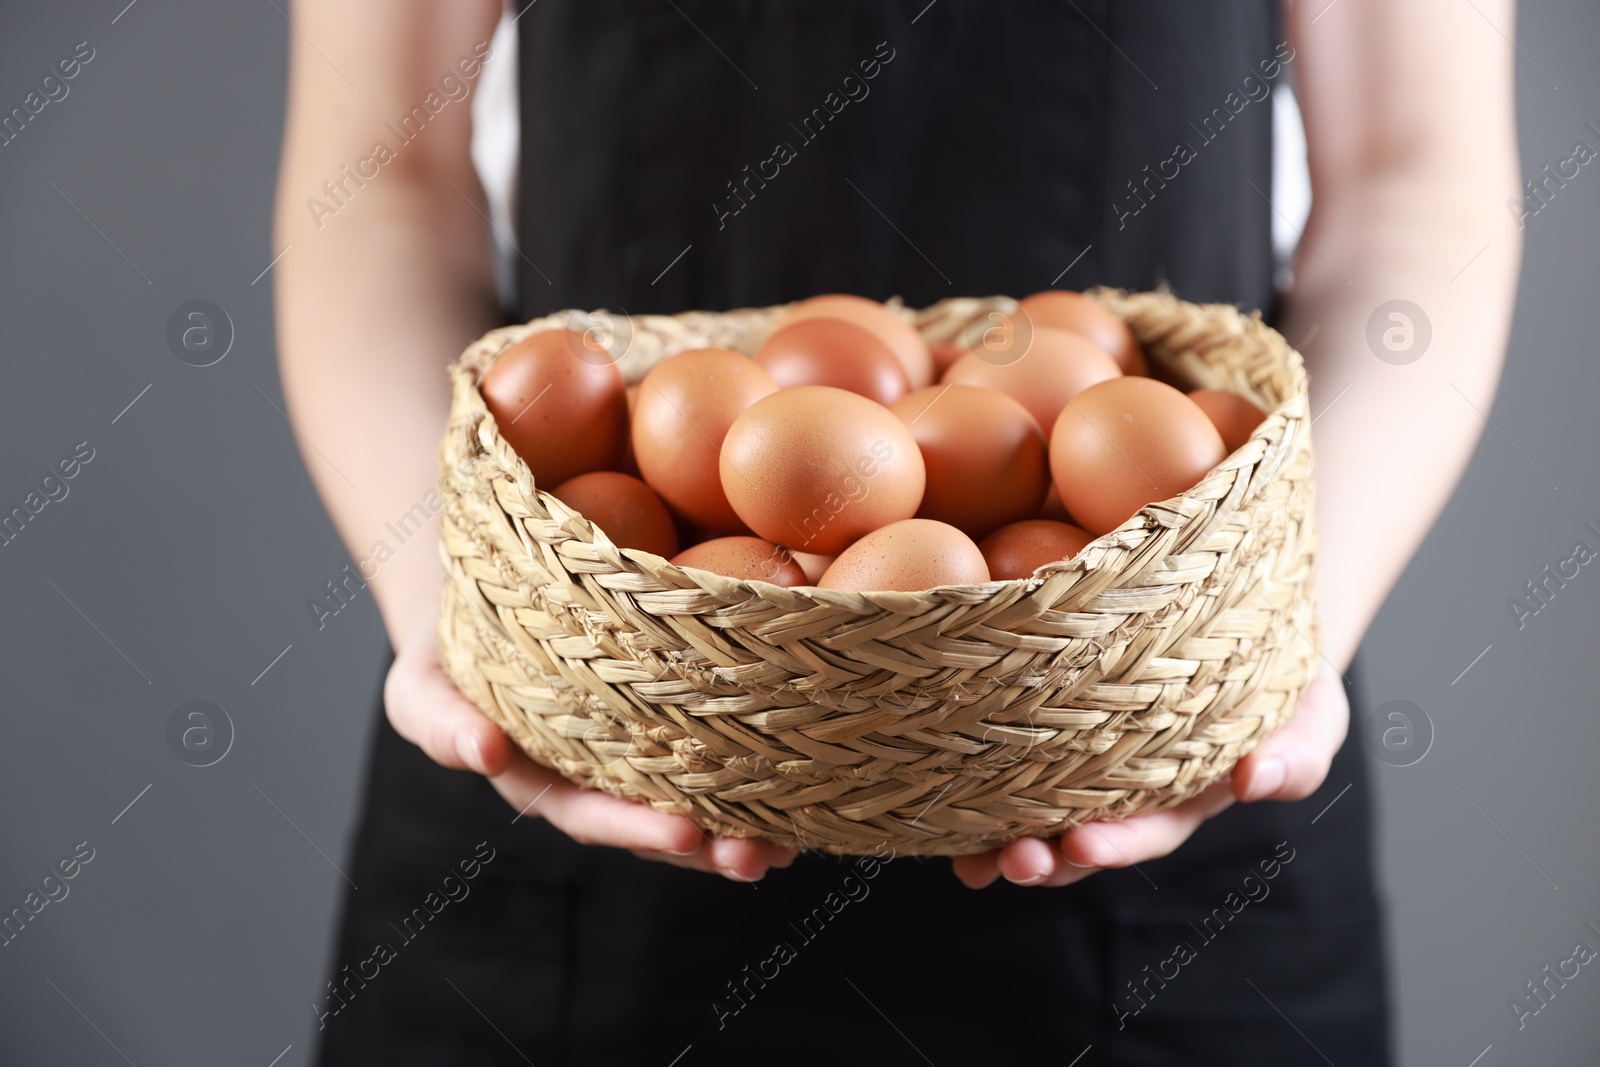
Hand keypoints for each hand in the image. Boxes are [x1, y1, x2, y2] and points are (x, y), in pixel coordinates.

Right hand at [385, 608, 797, 880]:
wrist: (485, 591)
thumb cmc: (445, 642)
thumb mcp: (420, 683)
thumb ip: (439, 723)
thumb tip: (485, 755)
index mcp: (542, 776)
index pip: (591, 813)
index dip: (637, 828)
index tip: (686, 833)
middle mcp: (597, 775)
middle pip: (656, 820)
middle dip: (708, 845)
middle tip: (757, 856)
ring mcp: (638, 748)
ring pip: (697, 793)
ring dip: (745, 822)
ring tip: (794, 843)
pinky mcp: (676, 710)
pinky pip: (720, 742)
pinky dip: (762, 763)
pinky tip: (809, 771)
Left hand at [950, 665, 1349, 888]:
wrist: (1244, 613)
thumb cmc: (1282, 669)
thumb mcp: (1312, 709)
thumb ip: (1297, 752)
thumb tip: (1256, 781)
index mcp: (1185, 795)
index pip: (1149, 829)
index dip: (1115, 843)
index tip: (1081, 844)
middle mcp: (1127, 791)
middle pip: (1082, 836)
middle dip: (1047, 857)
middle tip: (1015, 861)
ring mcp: (1083, 763)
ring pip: (1036, 812)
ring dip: (1002, 841)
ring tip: (974, 859)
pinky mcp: (1046, 723)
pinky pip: (1004, 761)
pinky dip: (970, 787)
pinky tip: (935, 805)